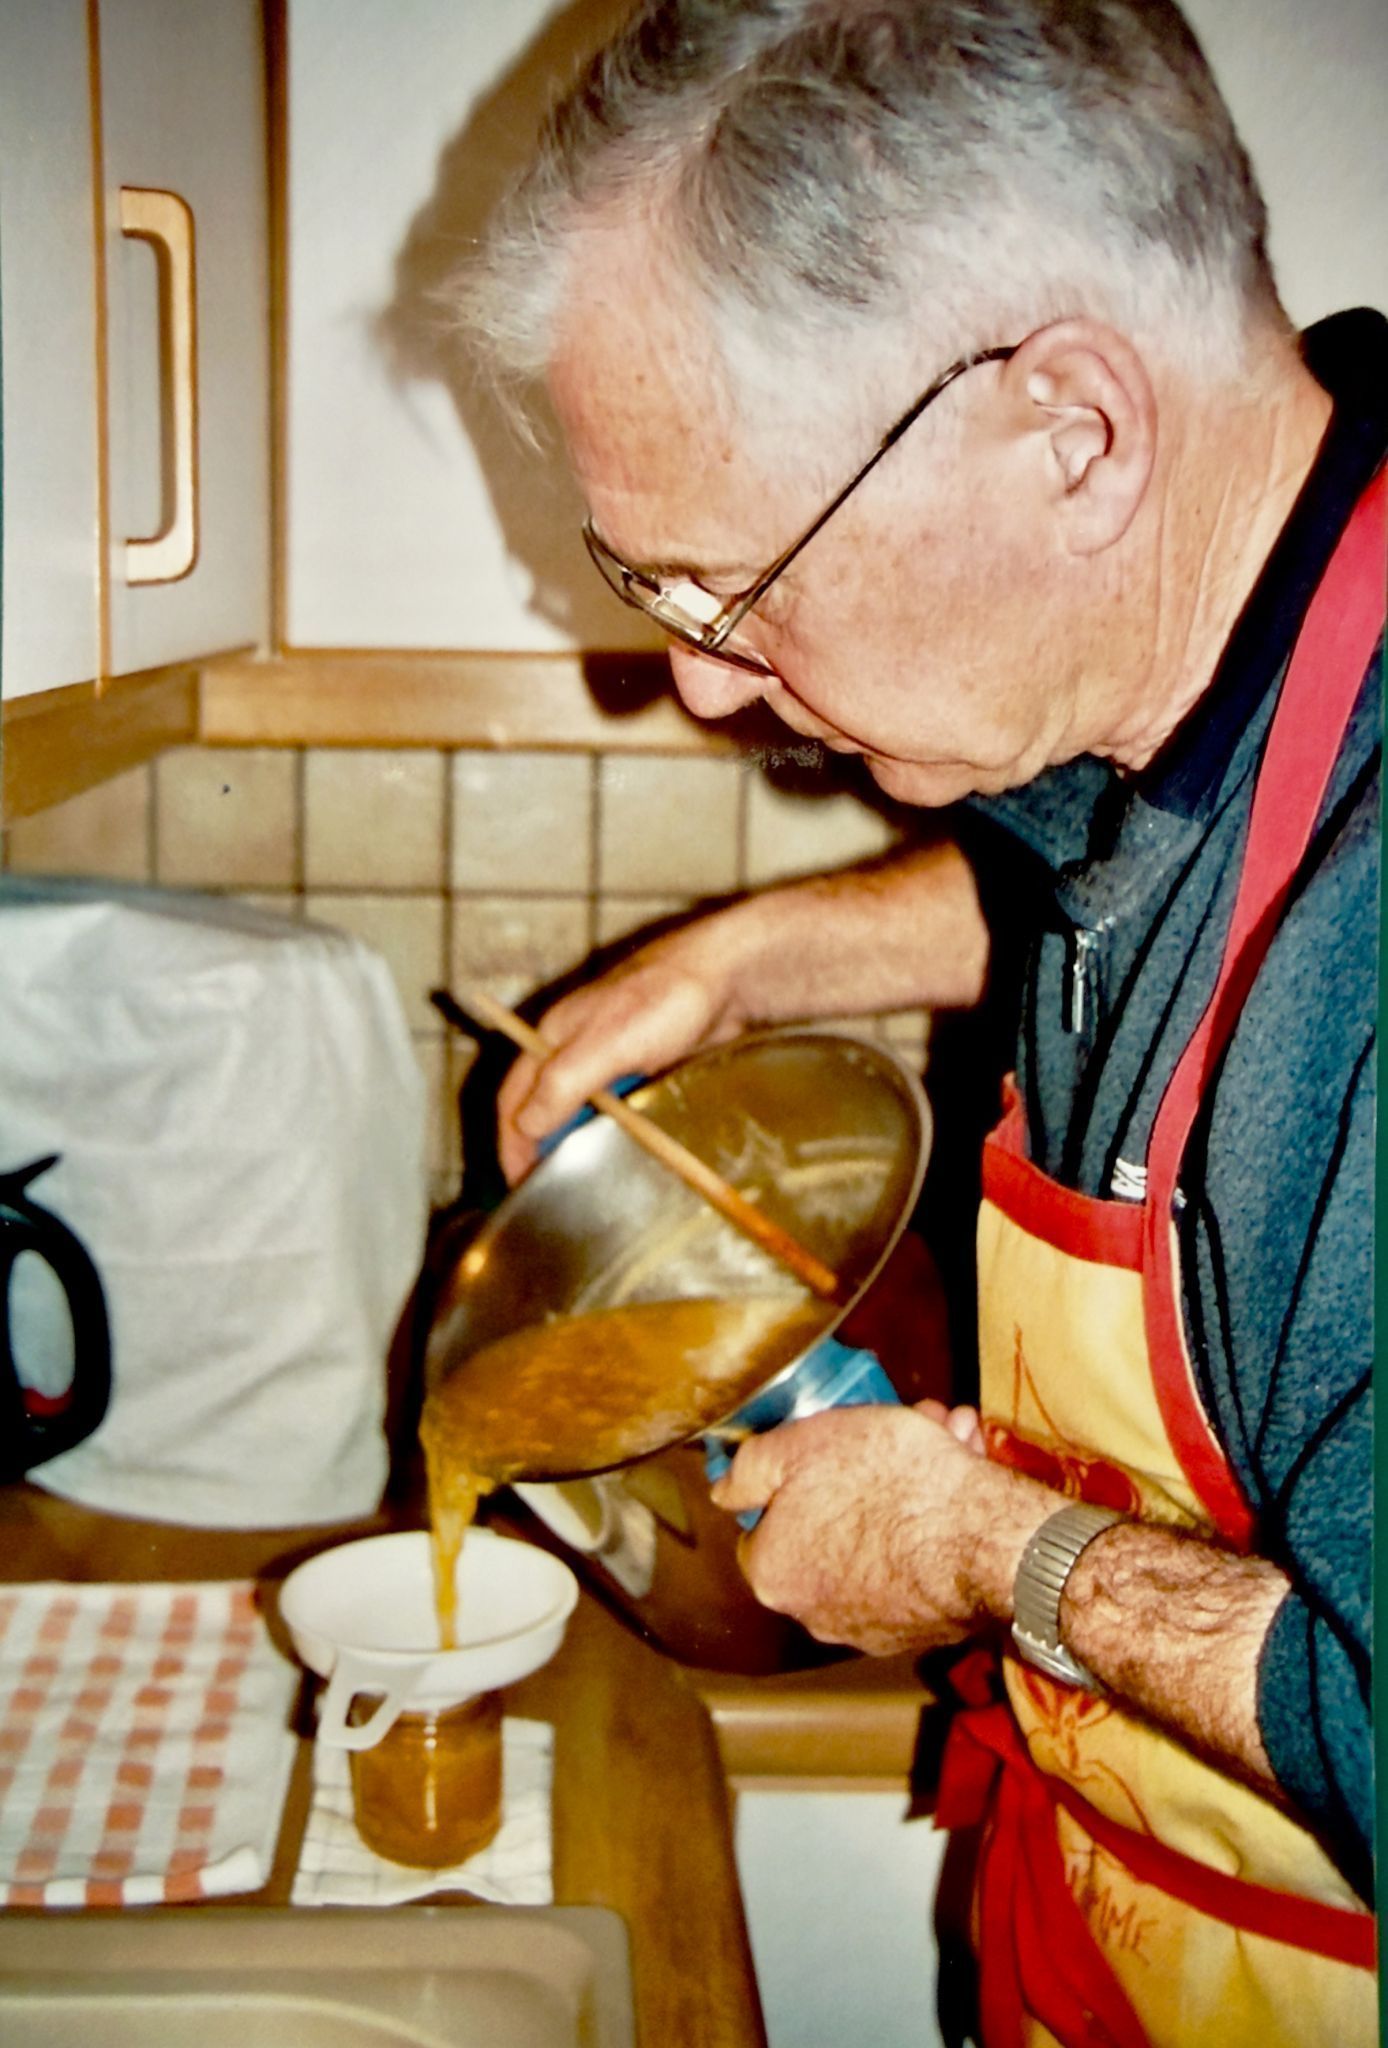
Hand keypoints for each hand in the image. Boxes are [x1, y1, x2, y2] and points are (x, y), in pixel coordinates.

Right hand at [496, 923, 743, 1180]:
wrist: (727, 977)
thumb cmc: (665, 998)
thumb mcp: (606, 1044)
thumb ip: (562, 1084)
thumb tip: (525, 1127)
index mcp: (552, 1038)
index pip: (514, 1099)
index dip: (511, 1142)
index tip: (520, 1184)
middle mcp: (574, 1048)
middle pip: (542, 1106)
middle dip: (540, 1146)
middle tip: (552, 1188)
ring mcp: (609, 1058)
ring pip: (581, 1109)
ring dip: (579, 1140)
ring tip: (587, 1177)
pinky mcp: (642, 1067)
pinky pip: (617, 1106)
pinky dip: (614, 1129)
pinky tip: (626, 1148)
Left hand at [710, 1401, 1056, 1655]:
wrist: (983, 1540)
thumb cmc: (890, 1486)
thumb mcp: (802, 1445)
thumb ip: (751, 1467)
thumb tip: (724, 1487)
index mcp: (774, 1574)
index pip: (759, 1529)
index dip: (789, 1482)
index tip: (819, 1454)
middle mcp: (816, 1614)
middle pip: (825, 1530)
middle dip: (858, 1475)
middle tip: (889, 1432)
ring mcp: (874, 1627)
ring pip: (878, 1540)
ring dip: (903, 1490)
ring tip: (940, 1438)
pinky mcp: (926, 1627)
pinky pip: (919, 1563)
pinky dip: (933, 1523)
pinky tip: (959, 1477)